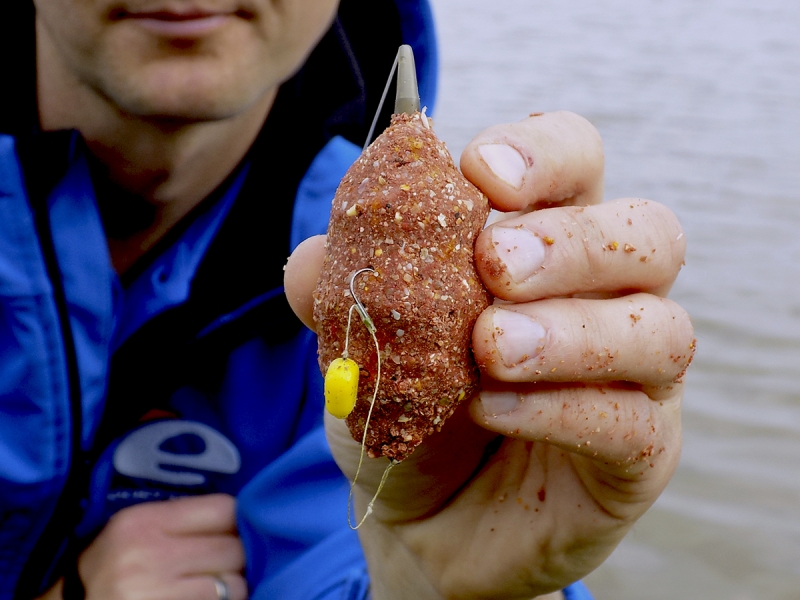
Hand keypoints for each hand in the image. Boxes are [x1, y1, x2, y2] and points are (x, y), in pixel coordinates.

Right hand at [69, 495, 246, 599]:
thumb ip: (184, 520)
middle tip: (227, 561)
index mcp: (143, 521)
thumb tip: (244, 517)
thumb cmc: (114, 564)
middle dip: (238, 555)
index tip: (234, 530)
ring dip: (232, 585)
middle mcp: (149, 556)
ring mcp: (155, 593)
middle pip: (234, 548)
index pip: (224, 509)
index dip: (237, 520)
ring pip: (234, 583)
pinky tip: (203, 598)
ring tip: (212, 583)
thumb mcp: (137, 529)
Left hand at [285, 111, 692, 598]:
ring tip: (489, 348)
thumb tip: (315, 257)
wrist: (422, 518)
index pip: (580, 161)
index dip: (545, 154)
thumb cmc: (406, 409)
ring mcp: (637, 376)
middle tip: (494, 263)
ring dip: (569, 330)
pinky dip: (559, 409)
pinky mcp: (642, 452)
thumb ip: (340, 294)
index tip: (480, 175)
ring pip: (657, 329)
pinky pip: (631, 421)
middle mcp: (608, 297)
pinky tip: (489, 409)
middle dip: (570, 240)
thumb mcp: (363, 343)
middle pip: (649, 233)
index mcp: (547, 240)